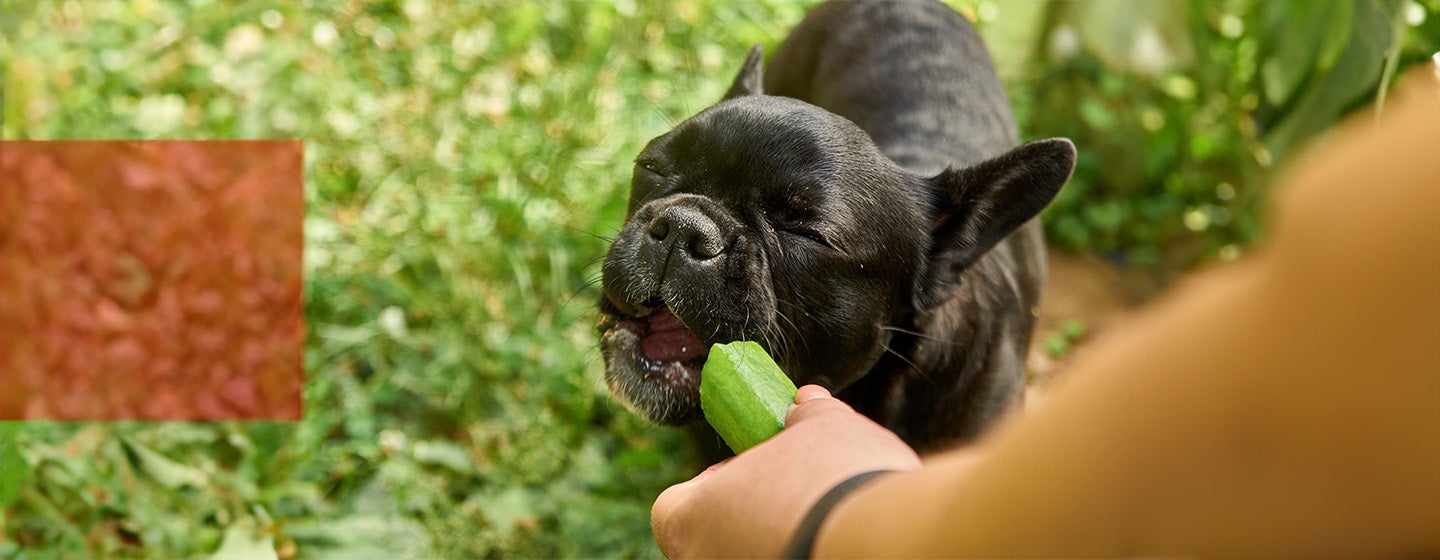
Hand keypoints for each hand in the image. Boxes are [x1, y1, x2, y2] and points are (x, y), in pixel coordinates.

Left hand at [652, 385, 922, 558]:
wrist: (884, 543)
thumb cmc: (836, 479)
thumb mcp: (823, 427)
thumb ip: (805, 416)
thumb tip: (805, 401)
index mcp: (689, 521)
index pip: (677, 504)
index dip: (715, 482)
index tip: (754, 468)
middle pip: (716, 536)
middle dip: (752, 514)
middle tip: (793, 491)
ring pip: (751, 555)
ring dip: (777, 538)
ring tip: (826, 518)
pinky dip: (802, 555)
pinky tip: (837, 544)